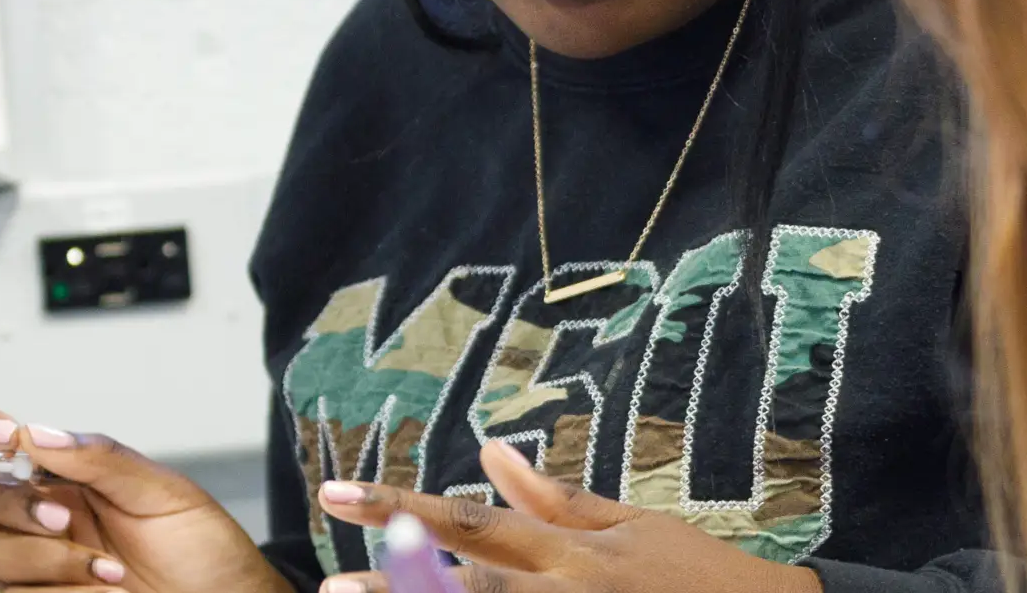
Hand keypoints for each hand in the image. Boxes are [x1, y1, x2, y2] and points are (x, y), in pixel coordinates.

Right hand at [0, 403, 283, 592]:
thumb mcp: (163, 492)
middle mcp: (35, 516)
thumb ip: (101, 459)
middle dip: (1, 504)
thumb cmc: (200, 549)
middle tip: (59, 516)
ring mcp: (32, 562)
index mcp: (61, 475)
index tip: (7, 437)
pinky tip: (108, 590)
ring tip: (109, 569)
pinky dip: (62, 591)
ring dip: (47, 559)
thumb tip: (39, 432)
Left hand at [312, 440, 813, 592]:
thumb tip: (488, 449)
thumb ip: (553, 497)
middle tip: (332, 585)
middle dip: (400, 582)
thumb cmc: (694, 575)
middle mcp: (567, 592)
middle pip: (469, 585)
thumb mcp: (631, 526)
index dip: (401, 506)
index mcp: (573, 549)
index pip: (473, 520)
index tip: (336, 495)